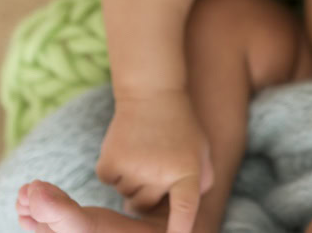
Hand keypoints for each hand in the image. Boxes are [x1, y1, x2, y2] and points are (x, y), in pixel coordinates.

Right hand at [95, 90, 214, 232]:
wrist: (152, 93)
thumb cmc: (180, 126)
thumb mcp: (201, 150)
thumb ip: (201, 180)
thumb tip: (187, 212)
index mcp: (187, 170)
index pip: (185, 207)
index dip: (181, 228)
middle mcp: (160, 172)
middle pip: (145, 205)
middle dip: (148, 190)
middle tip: (155, 161)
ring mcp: (134, 168)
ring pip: (126, 195)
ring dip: (131, 179)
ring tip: (143, 150)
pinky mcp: (110, 164)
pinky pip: (109, 182)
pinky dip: (114, 170)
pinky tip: (127, 148)